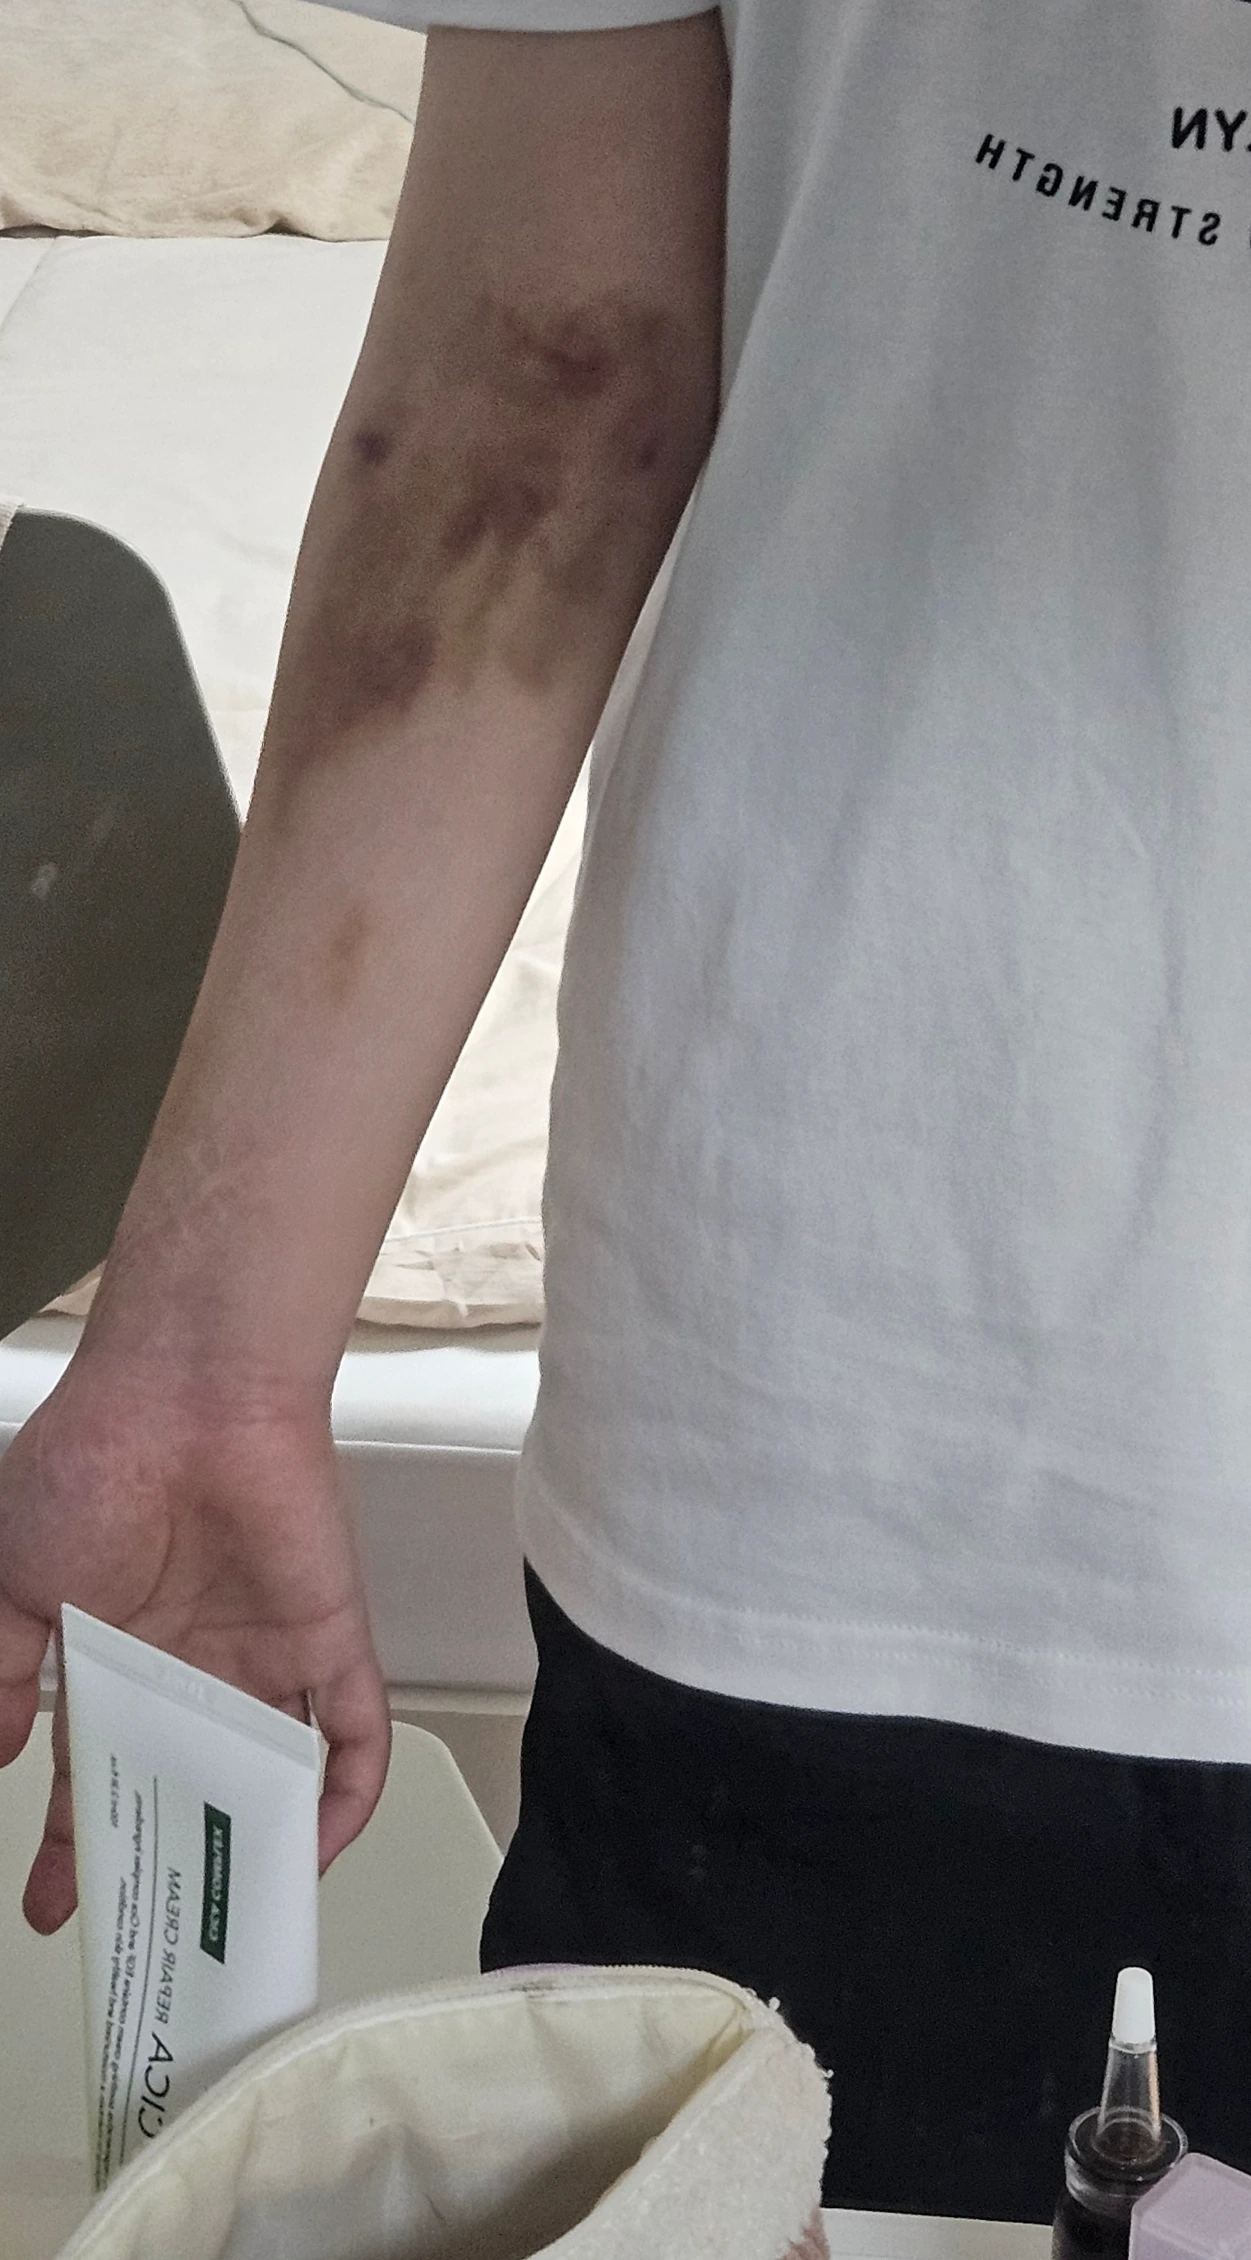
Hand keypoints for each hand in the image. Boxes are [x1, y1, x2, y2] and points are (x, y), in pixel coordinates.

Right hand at [0, 1346, 389, 1931]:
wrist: (181, 1396)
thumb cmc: (88, 1468)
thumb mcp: (11, 1585)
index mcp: (119, 1648)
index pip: (101, 1768)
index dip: (77, 1840)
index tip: (56, 1902)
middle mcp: (196, 1660)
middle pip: (190, 1784)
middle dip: (168, 1861)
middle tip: (150, 1935)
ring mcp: (264, 1651)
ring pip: (275, 1769)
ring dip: (260, 1840)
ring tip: (240, 1921)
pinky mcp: (327, 1636)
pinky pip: (354, 1731)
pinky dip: (345, 1795)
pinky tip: (315, 1850)